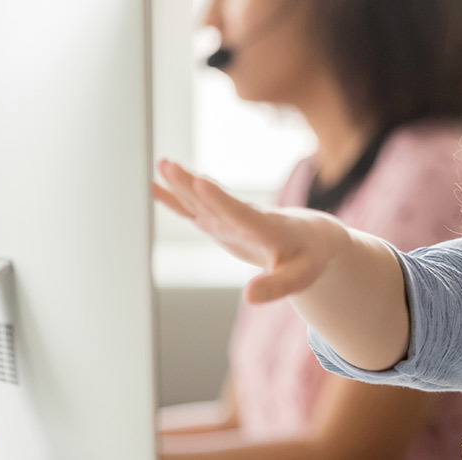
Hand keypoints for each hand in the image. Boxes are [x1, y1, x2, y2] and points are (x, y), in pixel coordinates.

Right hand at [153, 159, 346, 302]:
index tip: (200, 181)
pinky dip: (173, 196)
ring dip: (180, 183)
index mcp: (265, 228)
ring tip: (160, 164)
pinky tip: (153, 183)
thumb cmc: (305, 258)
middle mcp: (243, 217)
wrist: (307, 237)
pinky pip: (192, 207)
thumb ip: (275, 286)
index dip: (220, 199)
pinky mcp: (218, 221)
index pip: (240, 212)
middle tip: (169, 165)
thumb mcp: (297, 278)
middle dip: (191, 184)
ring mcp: (228, 218)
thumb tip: (249, 298)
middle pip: (214, 200)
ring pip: (200, 199)